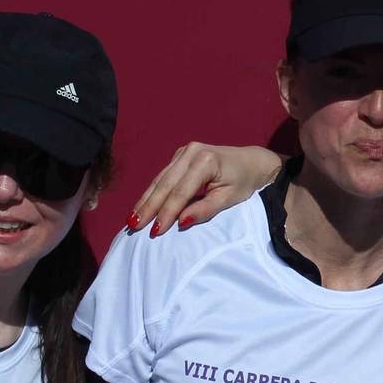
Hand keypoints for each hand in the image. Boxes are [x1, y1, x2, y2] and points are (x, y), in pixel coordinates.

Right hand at [129, 144, 282, 235]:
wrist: (251, 162)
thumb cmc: (242, 183)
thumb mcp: (228, 199)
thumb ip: (204, 210)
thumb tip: (180, 222)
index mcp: (205, 161)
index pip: (181, 191)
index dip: (167, 212)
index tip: (155, 231)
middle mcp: (191, 152)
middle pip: (165, 184)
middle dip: (148, 207)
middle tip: (133, 226)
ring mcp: (183, 152)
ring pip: (160, 179)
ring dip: (145, 200)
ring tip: (131, 219)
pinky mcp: (179, 156)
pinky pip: (162, 176)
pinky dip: (151, 192)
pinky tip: (141, 206)